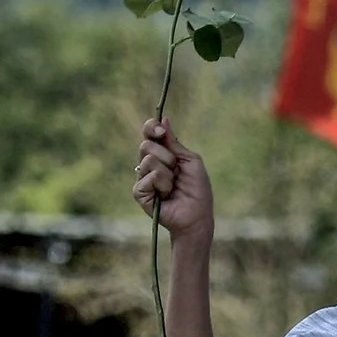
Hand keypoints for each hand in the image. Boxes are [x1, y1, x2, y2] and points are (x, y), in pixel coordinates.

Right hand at [134, 119, 213, 246]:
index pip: (149, 133)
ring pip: (149, 160)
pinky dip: (162, 184)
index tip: (160, 130)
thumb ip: (175, 142)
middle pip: (146, 145)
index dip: (151, 128)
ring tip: (173, 186)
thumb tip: (164, 120)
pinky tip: (166, 195)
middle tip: (176, 171)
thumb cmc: (197, 190)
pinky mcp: (139, 192)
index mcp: (162, 154)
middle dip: (167, 156)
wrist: (197, 216)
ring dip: (167, 173)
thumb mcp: (190, 161)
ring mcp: (143, 178)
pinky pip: (149, 177)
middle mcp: (149, 164)